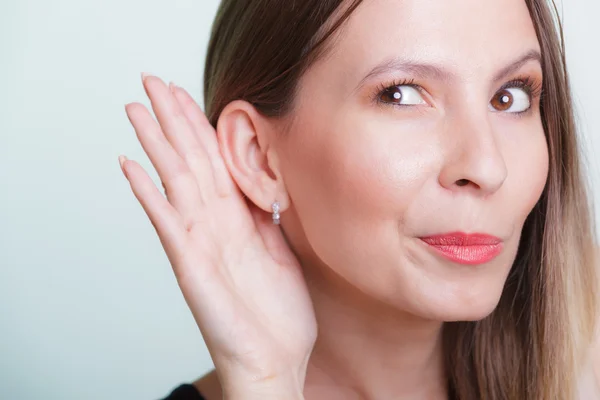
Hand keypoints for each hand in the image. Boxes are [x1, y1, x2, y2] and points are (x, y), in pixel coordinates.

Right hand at [120, 74, 316, 396]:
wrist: (276, 358)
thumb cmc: (278, 312)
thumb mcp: (281, 249)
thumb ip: (268, 214)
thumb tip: (266, 179)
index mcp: (237, 219)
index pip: (214, 161)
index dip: (200, 126)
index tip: (186, 93)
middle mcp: (213, 224)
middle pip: (190, 160)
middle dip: (173, 119)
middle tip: (152, 81)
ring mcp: (198, 242)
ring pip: (175, 181)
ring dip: (155, 144)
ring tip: (136, 108)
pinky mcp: (191, 266)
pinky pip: (168, 223)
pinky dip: (148, 194)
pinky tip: (131, 166)